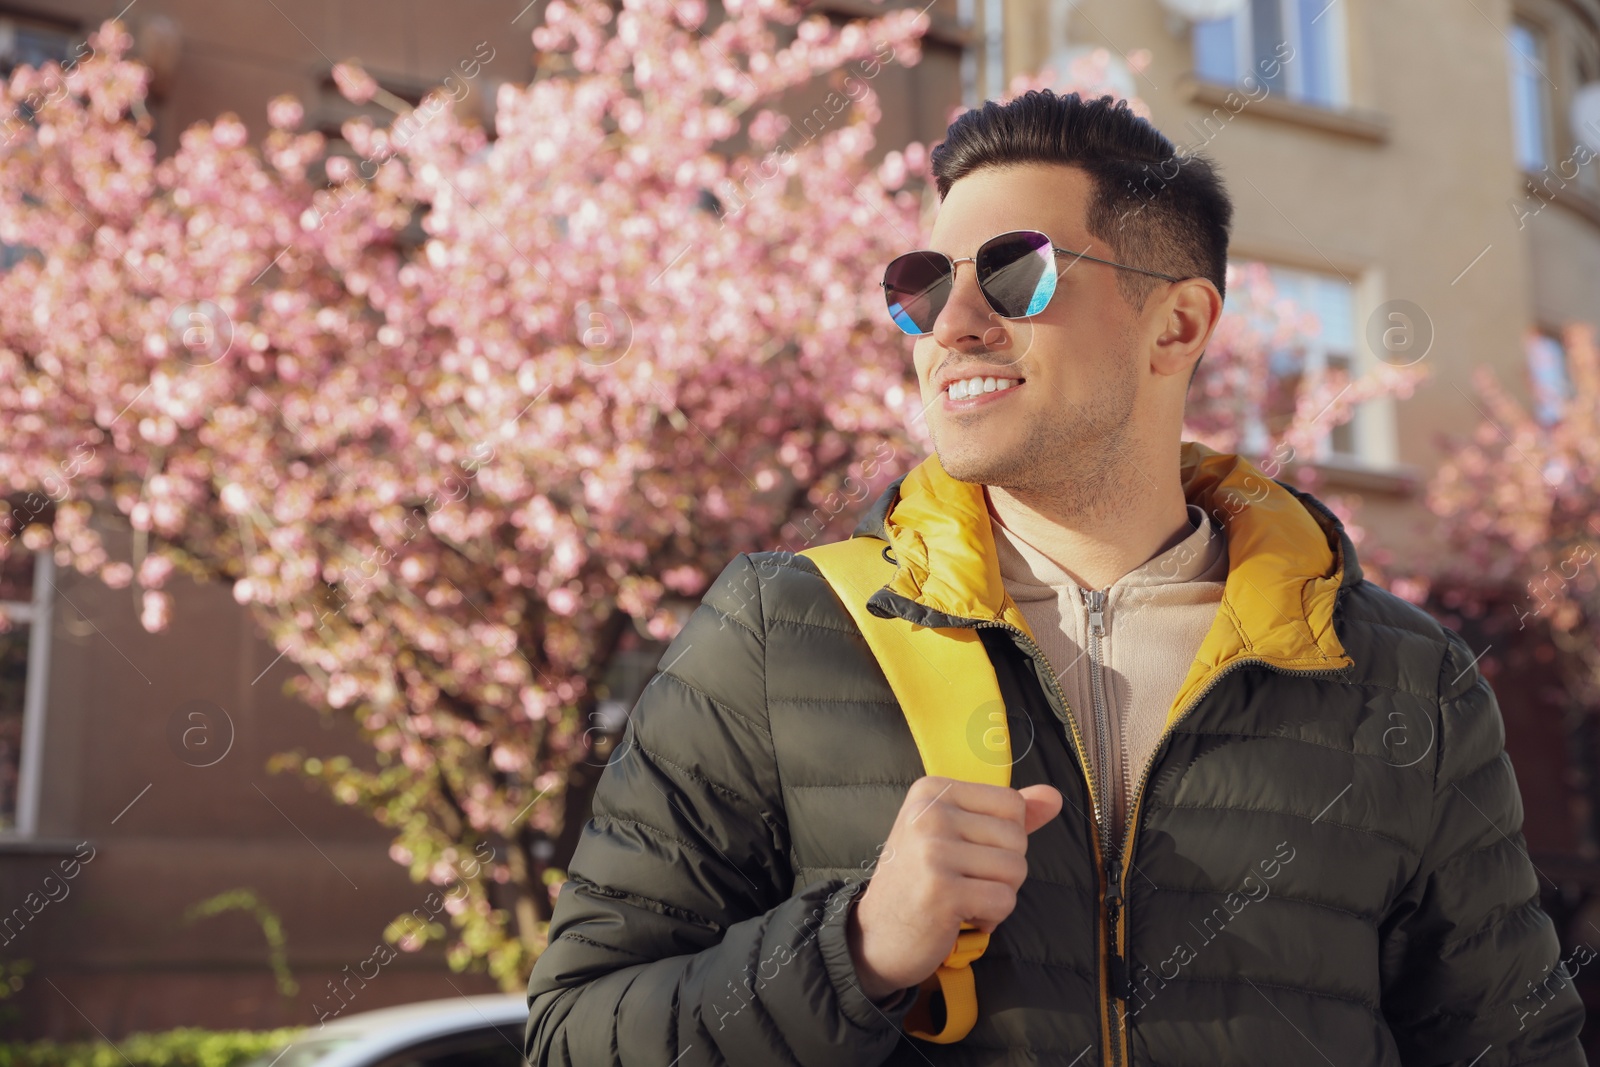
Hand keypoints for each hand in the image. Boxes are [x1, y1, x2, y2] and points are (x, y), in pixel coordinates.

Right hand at [846, 777, 1062, 1001]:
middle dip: (1003, 870)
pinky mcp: (942, 891)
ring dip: (997, 895)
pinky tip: (961, 917)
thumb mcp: (956, 836)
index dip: (1004, 837)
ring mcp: (933, 851)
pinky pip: (1004, 901)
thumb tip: (1053, 797)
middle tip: (963, 882)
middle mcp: (929, 813)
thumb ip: (1006, 815)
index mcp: (932, 791)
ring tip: (962, 899)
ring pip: (1015, 869)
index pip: (1012, 803)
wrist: (875, 936)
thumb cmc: (920, 881)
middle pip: (1016, 838)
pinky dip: (991, 917)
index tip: (968, 854)